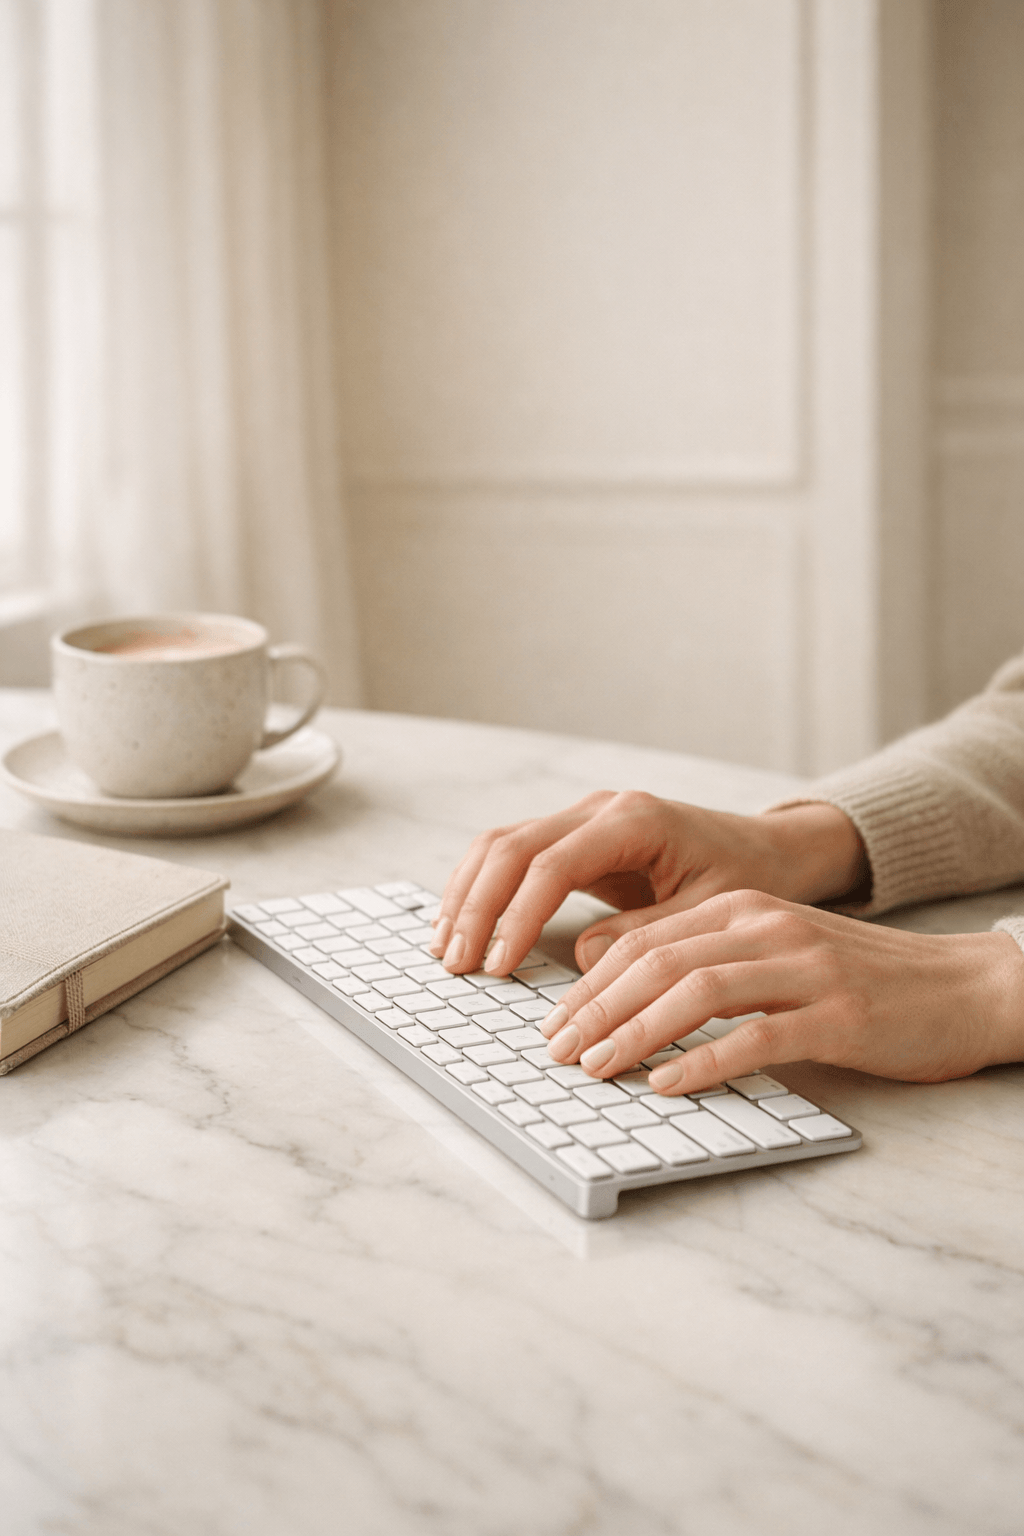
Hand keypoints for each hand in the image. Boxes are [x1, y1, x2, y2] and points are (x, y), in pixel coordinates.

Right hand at [431, 789, 866, 975]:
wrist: (770, 849)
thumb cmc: (748, 878)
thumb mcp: (710, 914)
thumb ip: (649, 936)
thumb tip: (586, 961)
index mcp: (634, 820)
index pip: (552, 864)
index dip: (518, 916)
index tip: (497, 965)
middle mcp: (600, 808)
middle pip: (512, 847)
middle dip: (476, 907)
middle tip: (456, 964)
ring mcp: (584, 818)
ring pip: (501, 845)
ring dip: (468, 896)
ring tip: (446, 949)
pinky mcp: (576, 838)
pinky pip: (514, 856)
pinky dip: (483, 889)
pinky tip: (464, 926)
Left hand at [538, 890, 1023, 1090]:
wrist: (963, 987)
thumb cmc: (860, 980)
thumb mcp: (777, 954)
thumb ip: (712, 964)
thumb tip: (627, 1000)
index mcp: (744, 908)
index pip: (645, 938)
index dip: (591, 982)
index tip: (555, 1022)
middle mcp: (768, 928)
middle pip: (657, 961)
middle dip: (596, 1008)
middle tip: (558, 1051)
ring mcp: (804, 969)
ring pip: (696, 992)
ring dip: (634, 1032)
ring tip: (596, 1068)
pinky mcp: (838, 1016)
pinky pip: (756, 1037)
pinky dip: (703, 1062)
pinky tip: (666, 1084)